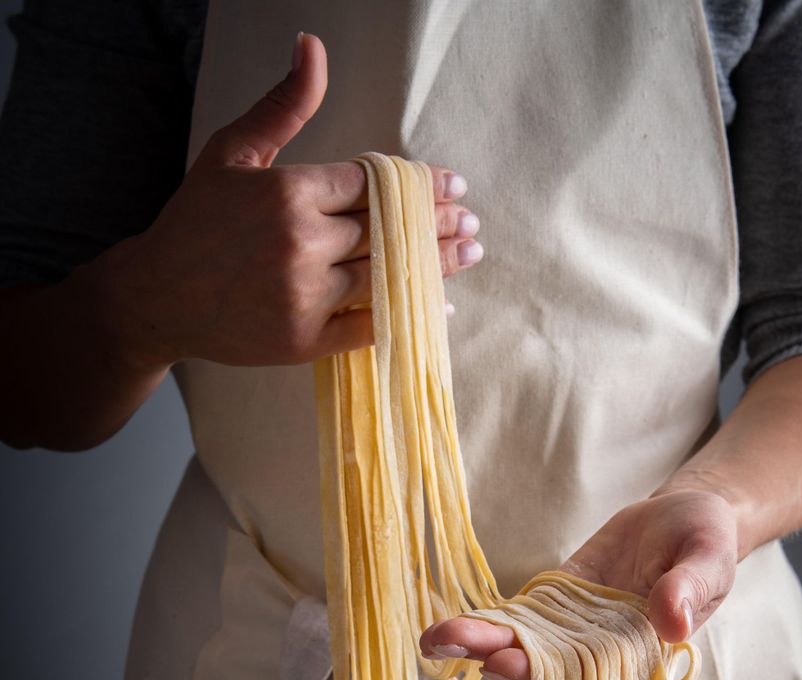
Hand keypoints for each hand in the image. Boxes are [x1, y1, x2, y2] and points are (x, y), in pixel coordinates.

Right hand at [103, 32, 481, 371]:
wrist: (156, 297)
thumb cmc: (195, 221)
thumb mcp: (232, 151)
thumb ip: (283, 106)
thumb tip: (314, 45)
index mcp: (289, 191)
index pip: (374, 185)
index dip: (421, 184)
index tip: (454, 185)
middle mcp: (301, 242)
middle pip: (390, 229)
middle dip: (439, 223)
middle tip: (473, 220)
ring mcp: (304, 295)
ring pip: (388, 275)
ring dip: (438, 265)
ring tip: (470, 253)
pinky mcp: (304, 340)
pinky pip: (370, 327)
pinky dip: (408, 316)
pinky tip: (440, 306)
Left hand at [418, 489, 737, 679]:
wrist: (685, 516)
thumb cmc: (706, 541)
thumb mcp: (708, 557)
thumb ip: (690, 587)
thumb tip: (672, 623)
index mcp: (640, 652)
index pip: (587, 678)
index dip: (546, 678)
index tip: (509, 665)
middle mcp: (601, 648)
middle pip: (543, 664)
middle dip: (496, 656)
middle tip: (451, 644)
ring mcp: (574, 624)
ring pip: (524, 641)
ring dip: (480, 641)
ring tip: (433, 636)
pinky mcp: (557, 597)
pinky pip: (520, 614)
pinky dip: (489, 619)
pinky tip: (446, 624)